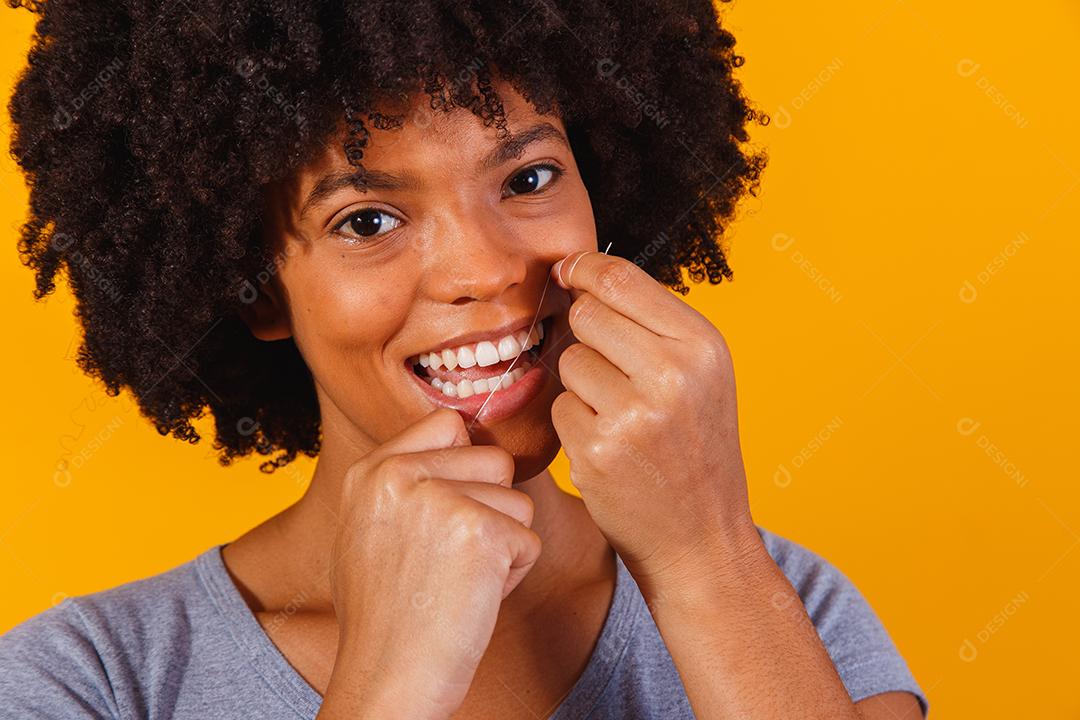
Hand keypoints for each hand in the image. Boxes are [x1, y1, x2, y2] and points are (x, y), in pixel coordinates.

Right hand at [317, 407, 541, 719]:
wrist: (388, 678)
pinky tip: (471, 598)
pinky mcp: (479, 532)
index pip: (450, 425)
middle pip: (493, 459)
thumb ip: (408, 481)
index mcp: (370, 469)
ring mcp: (437, 499)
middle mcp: (397, 473)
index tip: (449, 515)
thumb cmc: (386, 614)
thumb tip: (462, 439)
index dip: (465, 467)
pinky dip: (513, 575)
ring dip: (503, 543)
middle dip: (489, 508)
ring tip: (457, 581)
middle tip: (449, 560)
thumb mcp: (370, 528)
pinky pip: (529, 540)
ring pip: (518, 500)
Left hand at [548, 251, 760, 595]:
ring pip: (568, 360)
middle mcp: (673, 374)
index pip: (621, 278)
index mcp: (702, 345)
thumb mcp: (701, 376)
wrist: (702, 539)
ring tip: (619, 416)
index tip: (568, 273)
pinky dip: (574, 424)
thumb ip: (652, 323)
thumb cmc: (695, 449)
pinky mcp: (596, 451)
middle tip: (613, 372)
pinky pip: (559, 407)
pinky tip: (607, 446)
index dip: (584, 269)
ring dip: (581, 385)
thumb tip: (580, 273)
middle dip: (587, 336)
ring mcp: (633, 414)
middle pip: (586, 314)